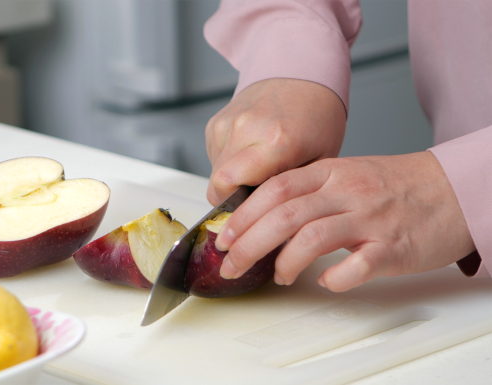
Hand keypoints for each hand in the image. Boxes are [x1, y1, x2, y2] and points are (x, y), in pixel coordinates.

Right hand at [205, 78, 345, 205]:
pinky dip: (228, 163)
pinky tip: (250, 154)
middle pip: (217, 183)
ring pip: (214, 171)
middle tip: (252, 203)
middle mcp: (246, 129)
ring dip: (230, 181)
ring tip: (258, 172)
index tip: (245, 219)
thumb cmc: (316, 116)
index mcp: (276, 141)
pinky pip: (214, 156)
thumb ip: (293, 191)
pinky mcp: (217, 122)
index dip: (234, 209)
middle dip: (231, 198)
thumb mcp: (319, 160)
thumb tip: (273, 221)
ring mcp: (228, 123)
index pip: (228, 187)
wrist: (302, 72)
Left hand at [215, 152, 475, 291]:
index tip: (223, 238)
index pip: (274, 189)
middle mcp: (346, 192)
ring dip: (285, 262)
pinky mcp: (393, 247)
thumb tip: (259, 216)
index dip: (243, 215)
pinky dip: (334, 278)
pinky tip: (326, 282)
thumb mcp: (344, 174)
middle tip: (231, 265)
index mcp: (329, 172)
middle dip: (249, 244)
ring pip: (312, 238)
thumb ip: (305, 190)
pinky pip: (357, 266)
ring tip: (278, 275)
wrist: (452, 188)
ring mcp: (369, 219)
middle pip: (284, 216)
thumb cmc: (393, 185)